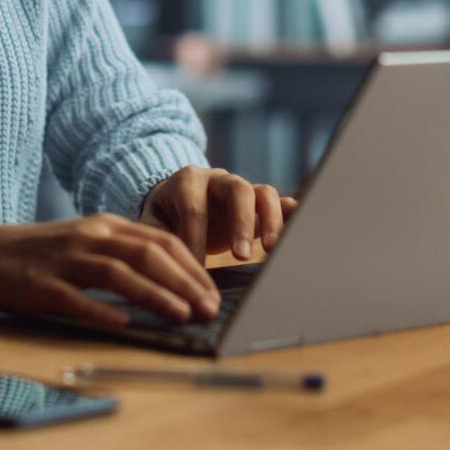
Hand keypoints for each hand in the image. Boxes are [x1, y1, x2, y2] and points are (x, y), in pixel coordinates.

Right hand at [0, 214, 220, 328]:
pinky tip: (123, 324)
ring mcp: (65, 259)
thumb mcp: (84, 243)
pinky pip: (75, 298)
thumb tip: (170, 282)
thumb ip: (120, 255)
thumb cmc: (38, 254)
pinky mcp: (40, 284)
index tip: (214, 291)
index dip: (192, 266)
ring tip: (182, 315)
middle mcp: (90, 236)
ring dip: (155, 295)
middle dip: (185, 282)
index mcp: (105, 225)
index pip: (161, 241)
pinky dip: (101, 310)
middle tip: (210, 307)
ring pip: (118, 274)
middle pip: (148, 255)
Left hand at [140, 166, 300, 261]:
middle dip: (240, 223)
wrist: (177, 198)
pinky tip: (298, 231)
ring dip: (270, 221)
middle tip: (240, 257)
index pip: (194, 208)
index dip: (195, 238)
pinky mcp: (259, 204)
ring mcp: (242, 188)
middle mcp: (219, 179)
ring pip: (263, 193)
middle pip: (237, 190)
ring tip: (271, 250)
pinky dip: (290, 214)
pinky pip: (279, 202)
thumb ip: (156, 237)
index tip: (195, 270)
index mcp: (188, 181)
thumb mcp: (152, 222)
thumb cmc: (164, 216)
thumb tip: (163, 265)